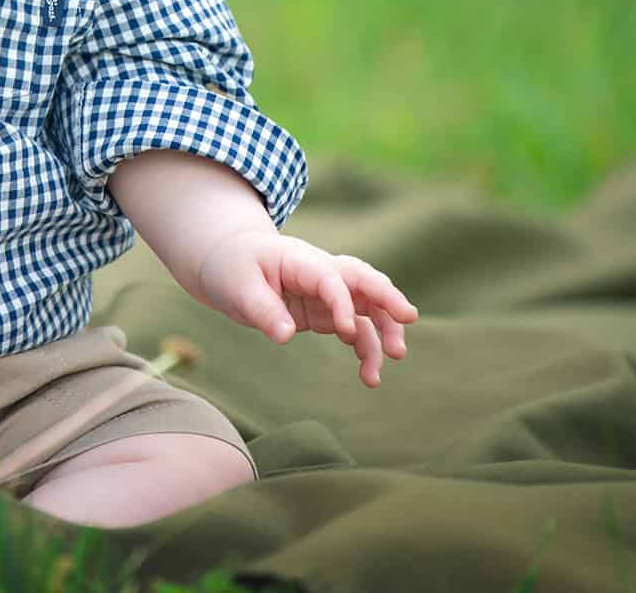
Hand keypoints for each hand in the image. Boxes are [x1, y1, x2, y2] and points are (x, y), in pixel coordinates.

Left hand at [197, 231, 417, 386]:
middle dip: (387, 298)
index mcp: (299, 259)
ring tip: (393, 359)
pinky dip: (366, 349)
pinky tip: (369, 375)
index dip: (341, 301)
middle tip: (409, 319)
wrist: (227, 261)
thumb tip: (285, 336)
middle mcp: (320, 273)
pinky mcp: (326, 313)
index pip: (330, 277)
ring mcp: (326, 293)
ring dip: (384, 331)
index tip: (345, 330)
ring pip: (367, 307)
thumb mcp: (237, 286)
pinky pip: (355, 329)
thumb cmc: (232, 267)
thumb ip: (262, 310)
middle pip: (363, 280)